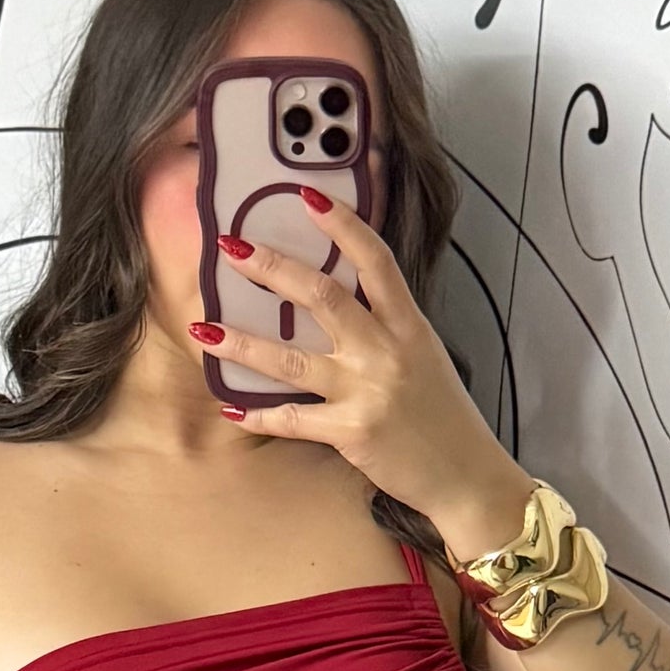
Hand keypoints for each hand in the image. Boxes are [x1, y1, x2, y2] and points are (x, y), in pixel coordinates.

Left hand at [193, 186, 527, 539]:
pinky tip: (230, 407)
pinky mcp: (351, 432)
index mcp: (409, 325)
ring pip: (291, 360)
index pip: (375, 260)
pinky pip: (292, 419)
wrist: (466, 475)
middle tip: (231, 249)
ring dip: (242, 344)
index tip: (306, 195)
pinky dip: (258, 415)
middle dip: (273, 269)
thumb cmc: (443, 417)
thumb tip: (342, 303)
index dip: (342, 225)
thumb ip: (388, 328)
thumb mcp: (425, 357)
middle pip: (323, 296)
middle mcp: (387, 351)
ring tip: (203, 331)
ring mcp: (367, 391)